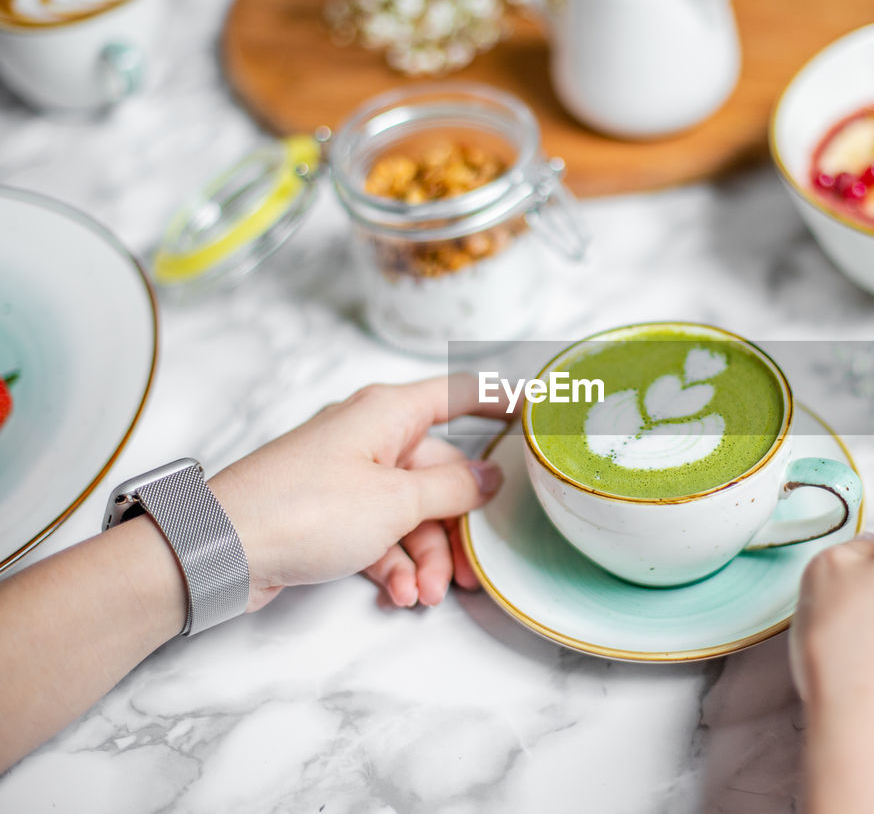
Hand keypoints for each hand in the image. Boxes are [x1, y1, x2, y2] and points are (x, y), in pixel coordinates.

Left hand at [208, 373, 507, 611]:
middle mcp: (370, 436)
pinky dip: (393, 564)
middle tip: (472, 570)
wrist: (218, 550)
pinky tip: (398, 595)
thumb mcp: (394, 501)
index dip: (503, 400)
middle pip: (440, 473)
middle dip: (457, 527)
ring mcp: (348, 476)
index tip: (540, 414)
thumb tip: (488, 475)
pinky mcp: (329, 512)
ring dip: (425, 556)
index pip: (461, 393)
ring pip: (411, 512)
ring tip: (425, 596)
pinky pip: (380, 533)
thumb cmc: (303, 509)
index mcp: (388, 412)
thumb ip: (451, 488)